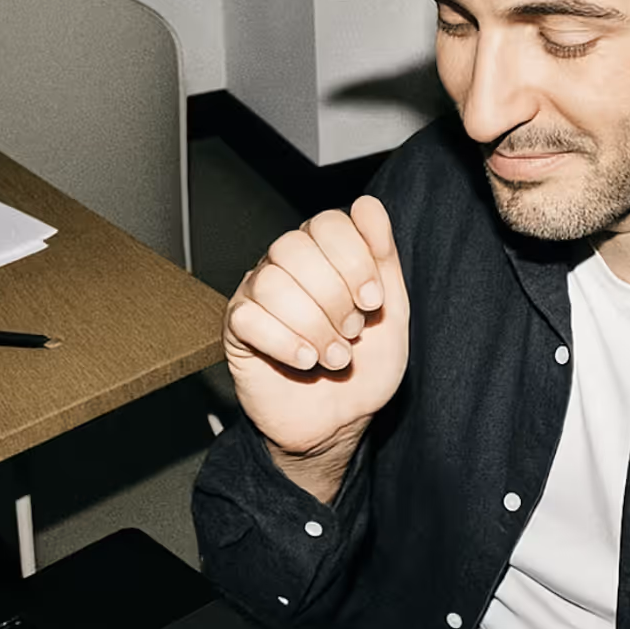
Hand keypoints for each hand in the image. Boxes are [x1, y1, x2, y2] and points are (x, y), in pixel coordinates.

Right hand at [223, 196, 408, 494]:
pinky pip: (249, 318)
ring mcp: (258, 294)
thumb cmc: (363, 367)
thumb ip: (383, 257)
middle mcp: (286, 265)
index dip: (354, 260)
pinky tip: (306, 362)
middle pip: (296, 247)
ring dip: (314, 326)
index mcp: (324, 253)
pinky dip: (287, 344)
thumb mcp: (391, 311)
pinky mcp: (238, 328)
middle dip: (334, 297)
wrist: (338, 422)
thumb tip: (368, 206)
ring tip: (334, 356)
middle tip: (353, 332)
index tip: (372, 301)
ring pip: (272, 283)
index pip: (328, 222)